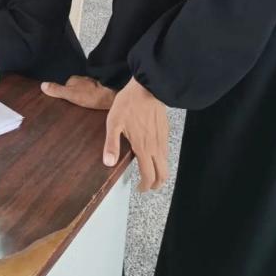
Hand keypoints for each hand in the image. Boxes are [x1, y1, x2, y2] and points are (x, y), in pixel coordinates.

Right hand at [40, 75, 115, 109]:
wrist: (113, 94)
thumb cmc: (93, 95)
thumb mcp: (71, 95)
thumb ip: (57, 90)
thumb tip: (43, 85)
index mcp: (74, 80)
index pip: (65, 87)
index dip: (65, 96)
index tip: (66, 103)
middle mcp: (83, 79)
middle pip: (75, 88)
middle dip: (76, 96)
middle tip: (77, 106)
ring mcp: (93, 83)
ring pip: (85, 91)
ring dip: (85, 98)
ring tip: (86, 107)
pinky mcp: (102, 89)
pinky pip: (94, 94)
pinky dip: (94, 99)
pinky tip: (95, 106)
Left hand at [103, 77, 168, 191]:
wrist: (148, 87)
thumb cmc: (129, 104)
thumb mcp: (114, 122)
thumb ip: (111, 144)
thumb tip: (108, 163)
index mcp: (143, 148)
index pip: (149, 176)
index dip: (145, 186)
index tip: (139, 188)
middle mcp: (156, 147)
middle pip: (163, 174)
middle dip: (156, 184)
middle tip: (147, 186)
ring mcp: (163, 139)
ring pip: (166, 164)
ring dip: (160, 173)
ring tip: (150, 173)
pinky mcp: (165, 131)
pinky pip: (166, 152)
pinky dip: (162, 160)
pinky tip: (153, 155)